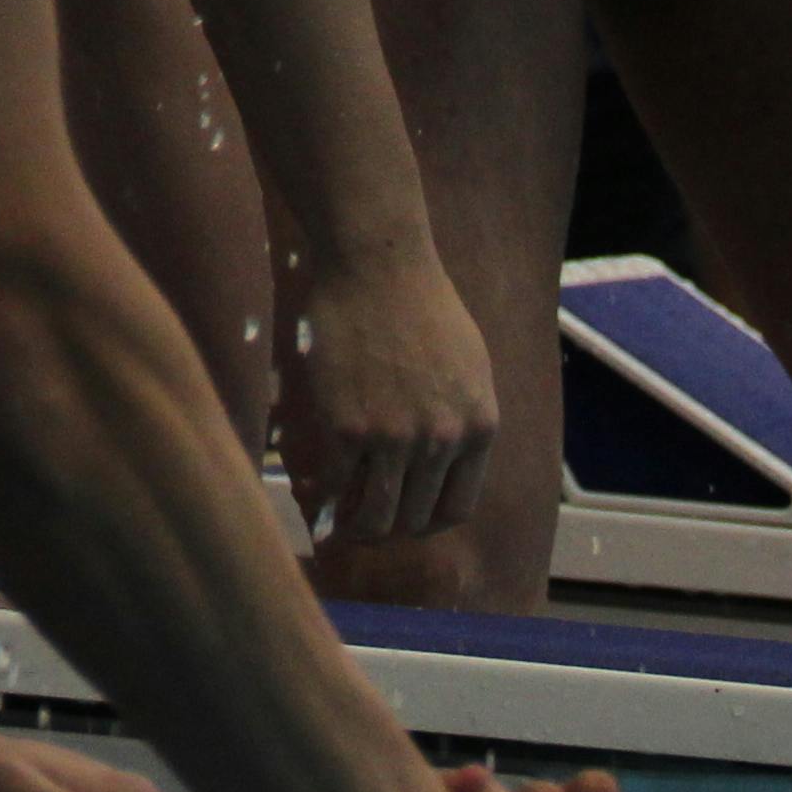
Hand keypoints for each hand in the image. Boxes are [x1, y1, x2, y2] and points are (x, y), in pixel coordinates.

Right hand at [281, 249, 501, 550]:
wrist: (377, 262)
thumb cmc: (419, 304)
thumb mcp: (469, 366)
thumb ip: (462, 420)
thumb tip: (444, 465)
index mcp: (479, 428)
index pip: (455, 510)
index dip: (425, 524)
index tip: (403, 519)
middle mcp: (443, 441)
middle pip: (412, 520)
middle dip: (385, 528)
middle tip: (360, 522)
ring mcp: (396, 438)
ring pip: (374, 518)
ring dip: (353, 529)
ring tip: (335, 523)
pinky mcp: (348, 428)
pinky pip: (335, 488)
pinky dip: (322, 500)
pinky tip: (311, 494)